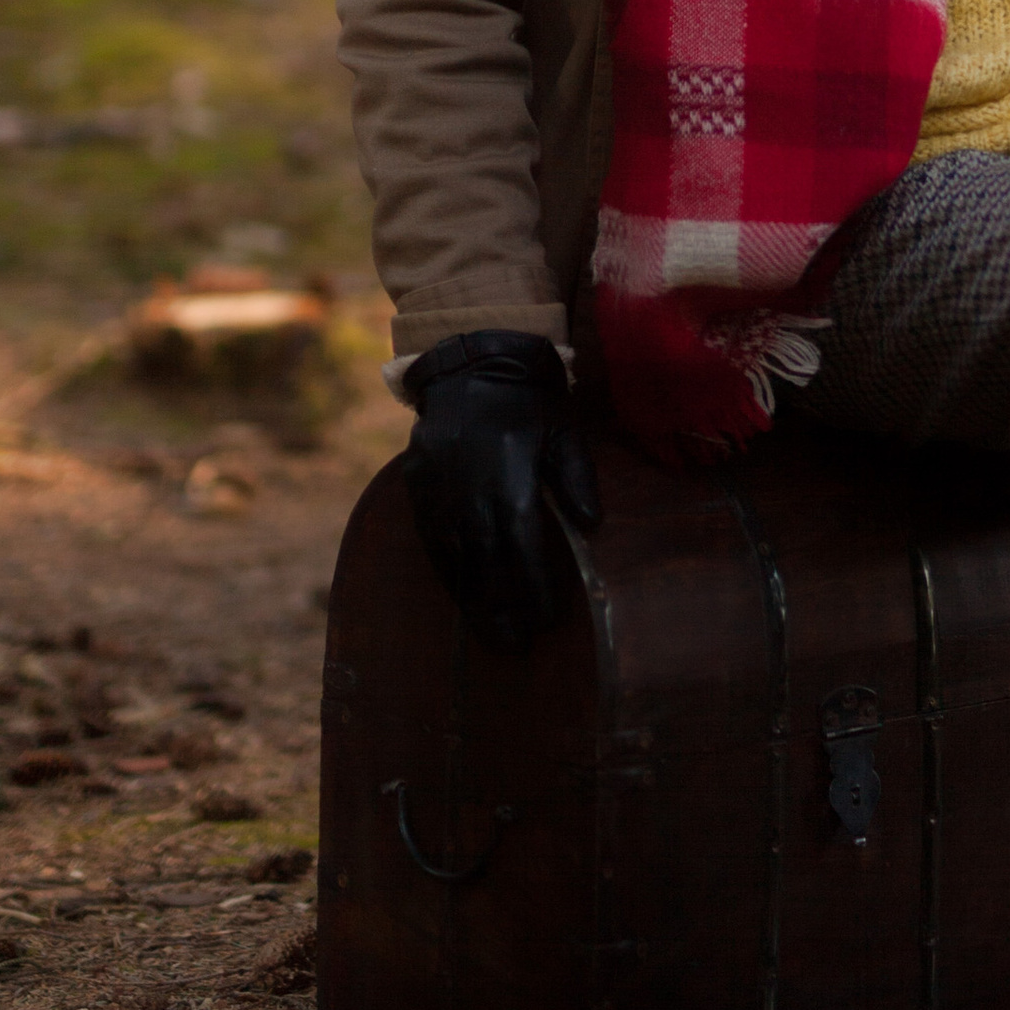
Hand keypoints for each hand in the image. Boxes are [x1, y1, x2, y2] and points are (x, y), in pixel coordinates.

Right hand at [397, 332, 602, 653]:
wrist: (471, 363)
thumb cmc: (530, 401)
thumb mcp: (565, 431)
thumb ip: (577, 478)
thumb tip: (591, 525)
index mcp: (510, 473)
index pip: (523, 541)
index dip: (535, 583)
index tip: (549, 619)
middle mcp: (470, 486)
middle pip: (486, 559)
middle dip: (503, 606)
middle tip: (517, 646)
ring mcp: (439, 487)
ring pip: (455, 555)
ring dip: (474, 598)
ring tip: (491, 634)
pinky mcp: (418, 485)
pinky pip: (431, 538)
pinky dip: (447, 571)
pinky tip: (461, 595)